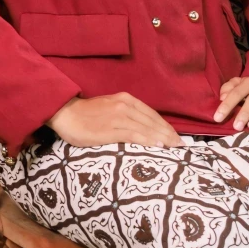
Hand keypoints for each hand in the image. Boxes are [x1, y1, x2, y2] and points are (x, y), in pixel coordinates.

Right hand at [48, 93, 182, 148]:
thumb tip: (141, 128)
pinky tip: (158, 146)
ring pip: (147, 127)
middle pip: (153, 121)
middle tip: (181, 145)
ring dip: (163, 138)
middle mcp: (126, 105)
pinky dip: (148, 140)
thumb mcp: (110, 107)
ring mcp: (119, 116)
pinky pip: (134, 134)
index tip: (177, 137)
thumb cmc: (87, 114)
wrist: (66, 113)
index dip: (166, 126)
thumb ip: (126, 114)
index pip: (152, 114)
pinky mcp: (111, 128)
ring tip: (175, 148)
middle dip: (169, 133)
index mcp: (126, 99)